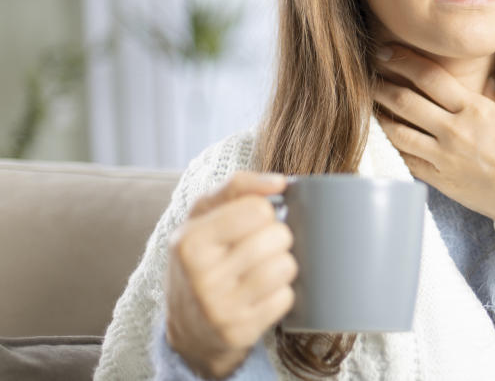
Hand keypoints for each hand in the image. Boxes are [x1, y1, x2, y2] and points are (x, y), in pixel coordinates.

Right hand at [165, 171, 296, 378]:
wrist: (190, 325)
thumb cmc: (203, 258)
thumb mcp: (204, 216)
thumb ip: (238, 187)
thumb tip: (280, 182)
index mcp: (189, 241)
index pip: (258, 209)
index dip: (263, 212)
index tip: (250, 223)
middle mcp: (201, 276)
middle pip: (278, 236)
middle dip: (276, 238)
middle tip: (258, 248)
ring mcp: (220, 308)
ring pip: (286, 266)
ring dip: (282, 265)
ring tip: (261, 269)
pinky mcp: (240, 332)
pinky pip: (286, 297)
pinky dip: (280, 293)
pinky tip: (260, 295)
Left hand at [372, 44, 494, 235]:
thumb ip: (482, 97)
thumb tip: (469, 80)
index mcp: (475, 109)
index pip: (429, 76)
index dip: (402, 60)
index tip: (385, 52)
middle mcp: (456, 131)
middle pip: (405, 101)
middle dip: (381, 85)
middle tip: (367, 75)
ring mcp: (445, 158)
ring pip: (397, 131)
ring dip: (378, 115)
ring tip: (369, 105)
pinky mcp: (440, 181)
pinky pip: (405, 159)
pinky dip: (391, 145)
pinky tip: (385, 136)